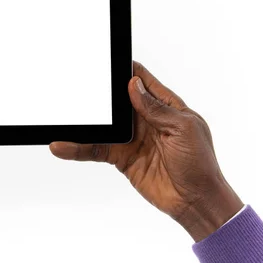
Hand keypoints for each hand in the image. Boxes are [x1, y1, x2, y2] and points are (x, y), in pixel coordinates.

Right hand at [50, 62, 242, 241]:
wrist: (195, 202)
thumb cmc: (200, 164)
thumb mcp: (184, 129)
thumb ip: (156, 108)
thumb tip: (133, 85)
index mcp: (165, 106)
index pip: (140, 79)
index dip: (123, 69)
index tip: (103, 60)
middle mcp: (145, 119)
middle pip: (115, 100)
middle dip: (96, 94)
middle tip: (73, 87)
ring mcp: (131, 138)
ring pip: (101, 125)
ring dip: (82, 123)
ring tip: (61, 119)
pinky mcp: (120, 157)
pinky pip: (95, 149)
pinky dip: (77, 148)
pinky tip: (62, 147)